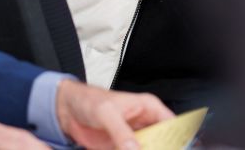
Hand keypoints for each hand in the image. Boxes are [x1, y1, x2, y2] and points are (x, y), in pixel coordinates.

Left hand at [55, 79, 172, 149]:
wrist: (67, 110)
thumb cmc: (90, 100)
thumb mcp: (107, 113)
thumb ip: (121, 132)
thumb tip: (135, 148)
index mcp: (149, 108)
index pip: (171, 124)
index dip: (176, 137)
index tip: (174, 147)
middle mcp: (144, 123)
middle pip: (161, 141)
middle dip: (159, 147)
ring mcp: (133, 137)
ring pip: (147, 149)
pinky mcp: (120, 147)